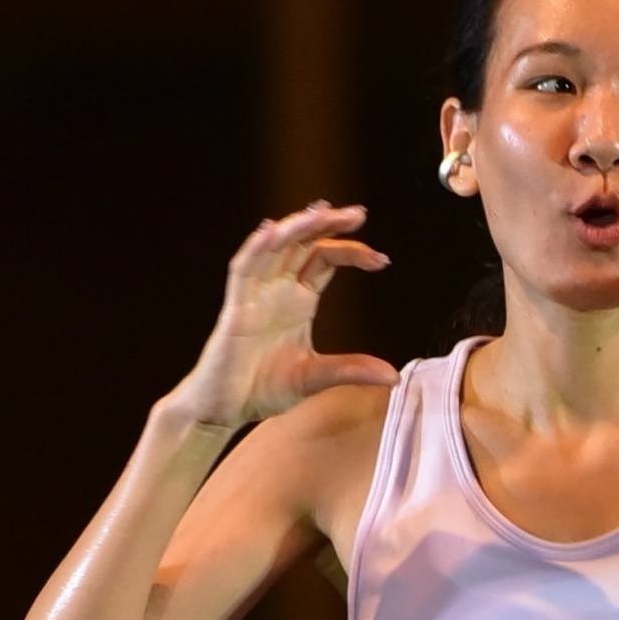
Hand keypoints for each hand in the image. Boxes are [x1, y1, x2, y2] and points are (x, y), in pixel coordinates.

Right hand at [167, 204, 394, 431]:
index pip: (325, 259)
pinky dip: (254, 248)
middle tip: (358, 213)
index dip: (351, 251)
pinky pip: (243, 270)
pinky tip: (270, 231)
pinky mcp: (235, 307)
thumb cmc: (263, 389)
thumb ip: (351, 371)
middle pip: (303, 243)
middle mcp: (277, 289)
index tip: (382, 260)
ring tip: (321, 212)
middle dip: (328, 225)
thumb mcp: (315, 378)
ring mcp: (255, 294)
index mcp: (299, 300)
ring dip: (296, 227)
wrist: (225, 408)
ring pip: (275, 247)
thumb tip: (393, 375)